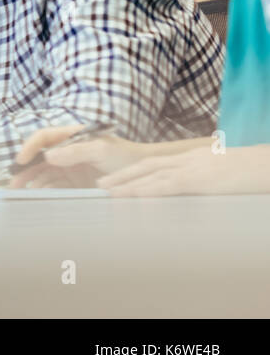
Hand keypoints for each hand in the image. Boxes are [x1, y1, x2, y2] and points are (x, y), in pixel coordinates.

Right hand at [9, 124, 149, 188]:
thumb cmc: (127, 157)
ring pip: (43, 174)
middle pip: (38, 158)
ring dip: (32, 183)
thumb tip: (48, 156)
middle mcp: (67, 151)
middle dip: (25, 170)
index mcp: (71, 136)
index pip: (43, 138)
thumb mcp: (102, 149)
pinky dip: (44, 192)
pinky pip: (54, 187)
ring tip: (22, 195)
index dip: (29, 148)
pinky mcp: (74, 184)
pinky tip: (37, 199)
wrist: (147, 176)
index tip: (21, 161)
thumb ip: (75, 151)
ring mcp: (70, 168)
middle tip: (14, 184)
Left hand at [97, 143, 269, 196]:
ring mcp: (193, 168)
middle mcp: (187, 160)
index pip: (155, 163)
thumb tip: (195, 190)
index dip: (133, 171)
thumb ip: (204, 179)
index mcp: (192, 158)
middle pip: (146, 165)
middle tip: (100, 185)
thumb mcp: (221, 173)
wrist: (268, 165)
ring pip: (152, 175)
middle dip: (121, 175)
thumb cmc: (251, 171)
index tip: (114, 179)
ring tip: (108, 193)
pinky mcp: (200, 179)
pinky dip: (148, 191)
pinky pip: (169, 185)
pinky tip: (134, 196)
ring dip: (128, 184)